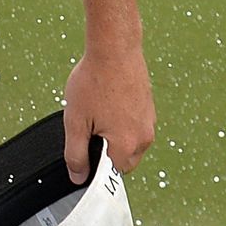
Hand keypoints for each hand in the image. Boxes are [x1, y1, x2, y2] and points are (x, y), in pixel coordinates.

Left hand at [62, 46, 154, 183]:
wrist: (114, 48)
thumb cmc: (94, 80)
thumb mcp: (75, 120)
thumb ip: (75, 153)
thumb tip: (78, 176)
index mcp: (127, 145)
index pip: (112, 172)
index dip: (95, 163)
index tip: (84, 148)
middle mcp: (144, 137)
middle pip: (122, 158)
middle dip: (104, 148)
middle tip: (87, 123)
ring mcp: (149, 121)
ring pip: (129, 140)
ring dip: (113, 132)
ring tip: (96, 107)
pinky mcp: (149, 107)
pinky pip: (133, 123)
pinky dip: (120, 118)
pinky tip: (106, 98)